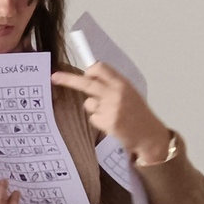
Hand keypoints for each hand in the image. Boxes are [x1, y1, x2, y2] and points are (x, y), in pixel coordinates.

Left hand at [51, 62, 170, 161]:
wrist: (150, 135)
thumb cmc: (138, 114)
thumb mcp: (129, 93)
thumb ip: (111, 85)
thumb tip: (88, 78)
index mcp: (122, 83)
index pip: (100, 68)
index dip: (89, 71)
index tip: (83, 74)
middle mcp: (116, 93)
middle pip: (86, 83)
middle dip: (67, 79)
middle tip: (54, 77)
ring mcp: (111, 108)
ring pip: (88, 104)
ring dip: (94, 109)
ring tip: (112, 115)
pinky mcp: (108, 123)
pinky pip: (93, 118)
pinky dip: (99, 121)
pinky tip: (112, 124)